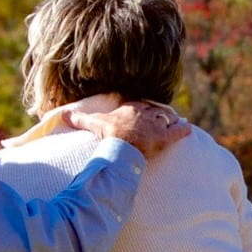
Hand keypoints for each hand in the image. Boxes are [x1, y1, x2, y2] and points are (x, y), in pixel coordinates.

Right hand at [63, 101, 189, 157]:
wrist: (121, 146)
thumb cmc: (108, 134)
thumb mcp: (93, 124)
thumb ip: (79, 119)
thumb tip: (62, 115)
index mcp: (131, 108)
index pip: (138, 105)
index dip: (141, 108)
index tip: (142, 110)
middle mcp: (146, 114)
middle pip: (154, 111)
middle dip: (157, 114)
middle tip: (159, 118)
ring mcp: (157, 125)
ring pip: (166, 119)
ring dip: (170, 121)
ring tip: (175, 122)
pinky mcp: (165, 138)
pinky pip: (178, 132)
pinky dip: (183, 130)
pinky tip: (188, 129)